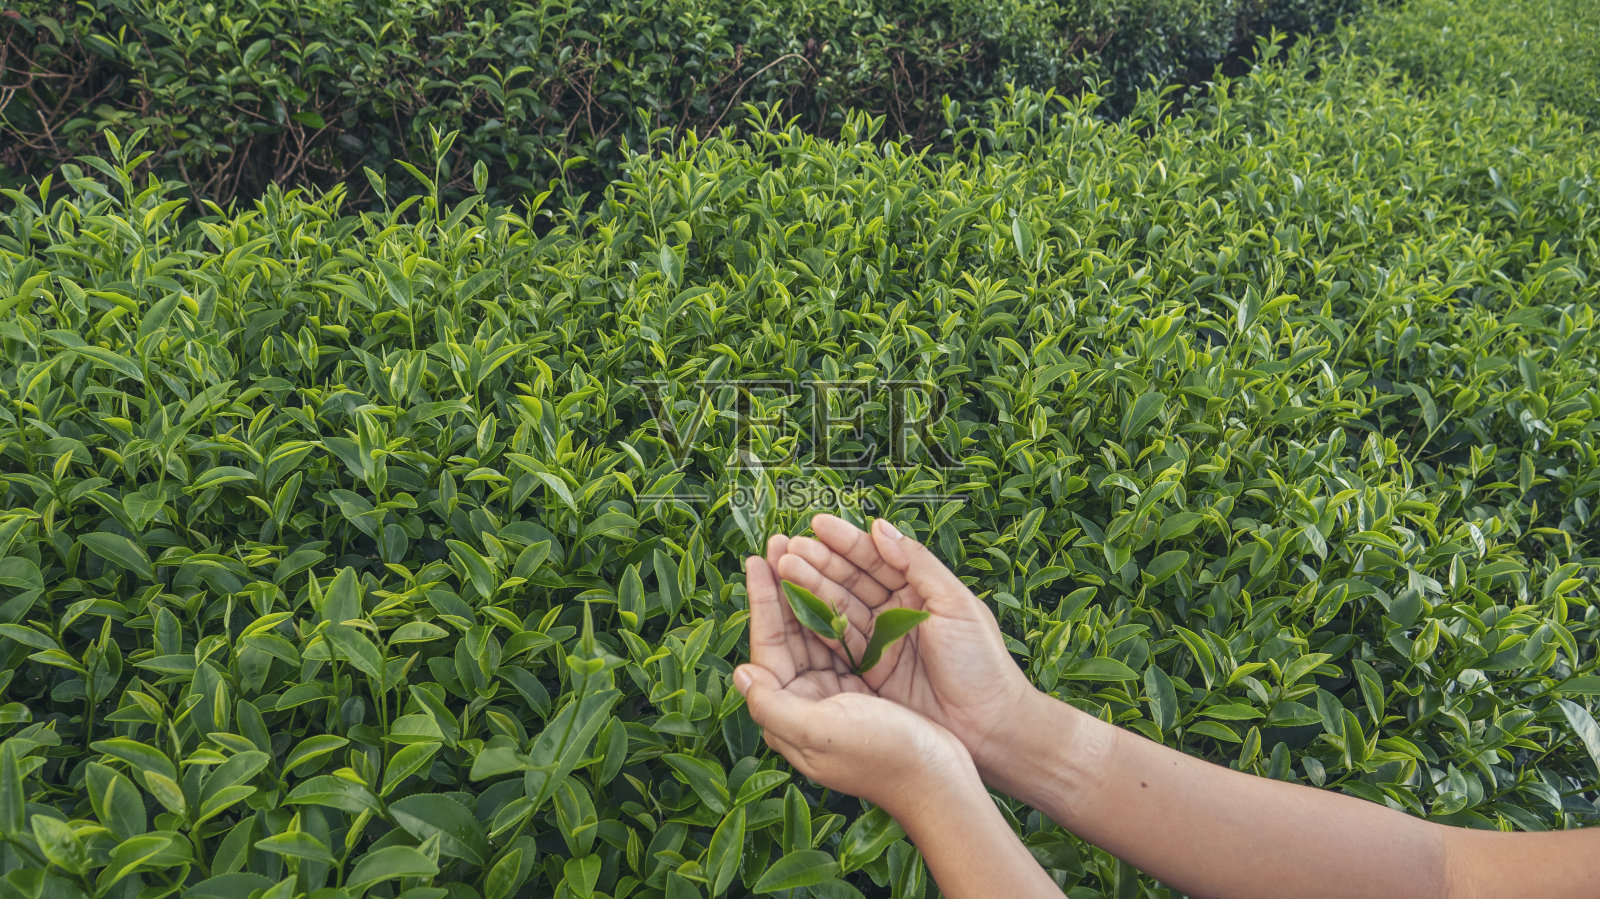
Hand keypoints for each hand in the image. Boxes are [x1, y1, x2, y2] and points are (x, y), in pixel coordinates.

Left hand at [735, 554, 976, 817]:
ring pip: (815, 632)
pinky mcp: (864, 690)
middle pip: (788, 635)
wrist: (940, 782)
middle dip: (783, 588)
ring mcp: (835, 695)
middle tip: (778, 542)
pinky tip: (838, 582)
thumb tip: (740, 673)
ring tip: (802, 551)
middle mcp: (807, 703)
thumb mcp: (820, 732)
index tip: (757, 560)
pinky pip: (844, 641)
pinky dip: (837, 611)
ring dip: (808, 592)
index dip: (761, 602)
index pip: (767, 648)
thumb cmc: (882, 756)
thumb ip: (772, 706)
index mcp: (790, 714)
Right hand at [767, 514, 1040, 784]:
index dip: (846, 541)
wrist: (990, 727)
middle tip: (786, 546)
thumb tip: (880, 527)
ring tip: (781, 566)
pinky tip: (791, 605)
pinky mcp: (868, 673)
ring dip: (809, 587)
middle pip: (850, 580)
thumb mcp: (956, 604)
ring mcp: (880, 643)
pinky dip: (814, 624)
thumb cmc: (981, 663)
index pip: (876, 558)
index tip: (816, 525)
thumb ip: (917, 564)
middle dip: (818, 561)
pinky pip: (837, 643)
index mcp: (919, 590)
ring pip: (838, 607)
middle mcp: (895, 613)